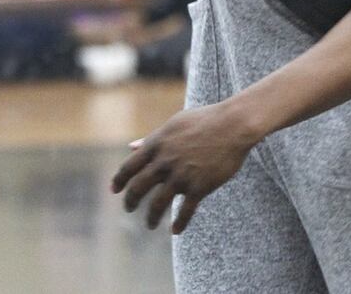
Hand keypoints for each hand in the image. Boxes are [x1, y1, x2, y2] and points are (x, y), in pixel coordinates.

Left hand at [112, 102, 259, 233]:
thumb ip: (152, 138)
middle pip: (139, 188)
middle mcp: (165, 161)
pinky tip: (176, 231)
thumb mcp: (175, 124)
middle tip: (130, 208)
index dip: (119, 180)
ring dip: (151, 218)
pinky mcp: (200, 186)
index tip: (115, 190)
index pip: (129, 167)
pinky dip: (180, 223)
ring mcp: (182, 175)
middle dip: (131, 201)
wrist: (235, 124)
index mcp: (157, 144)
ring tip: (150, 224)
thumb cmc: (206, 119)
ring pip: (158, 204)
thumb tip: (131, 146)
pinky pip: (185, 211)